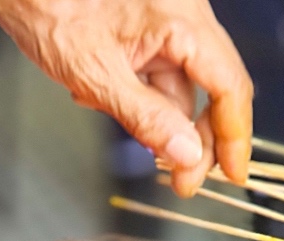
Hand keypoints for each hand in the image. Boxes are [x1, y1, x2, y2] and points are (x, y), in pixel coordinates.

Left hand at [0, 0, 252, 195]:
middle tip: (183, 180)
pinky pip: (160, 75)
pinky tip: (99, 95)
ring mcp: (168, 23)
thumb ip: (147, 119)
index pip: (228, 85)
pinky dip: (139, 97)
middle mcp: (184, 16)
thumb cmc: (49, 9)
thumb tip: (187, 155)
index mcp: (181, 19)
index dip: (235, 135)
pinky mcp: (150, 31)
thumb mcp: (97, 76)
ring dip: (157, 117)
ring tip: (109, 113)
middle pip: (215, 88)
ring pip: (183, 87)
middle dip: (196, 138)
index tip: (233, 173)